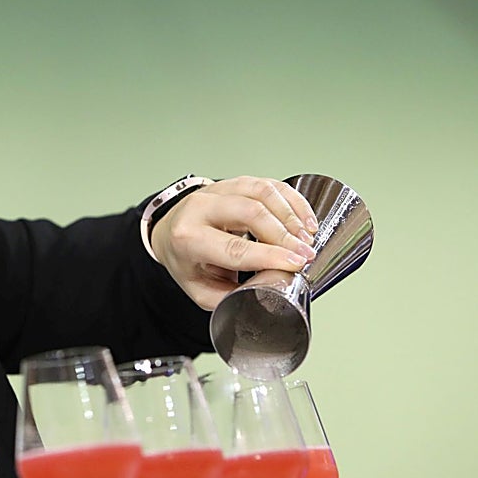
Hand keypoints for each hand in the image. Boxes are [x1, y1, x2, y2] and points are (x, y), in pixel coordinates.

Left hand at [149, 176, 318, 309]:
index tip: (296, 264)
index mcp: (187, 238)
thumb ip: (232, 295)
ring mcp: (217, 190)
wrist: (170, 234)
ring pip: (261, 192)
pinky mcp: (234, 182)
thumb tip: (269, 290)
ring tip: (307, 238)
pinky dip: (292, 200)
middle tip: (306, 253)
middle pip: (250, 212)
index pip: (234, 247)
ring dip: (291, 215)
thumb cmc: (186, 262)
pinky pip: (268, 184)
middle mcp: (199, 208)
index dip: (269, 255)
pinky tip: (304, 220)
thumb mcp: (200, 289)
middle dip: (284, 235)